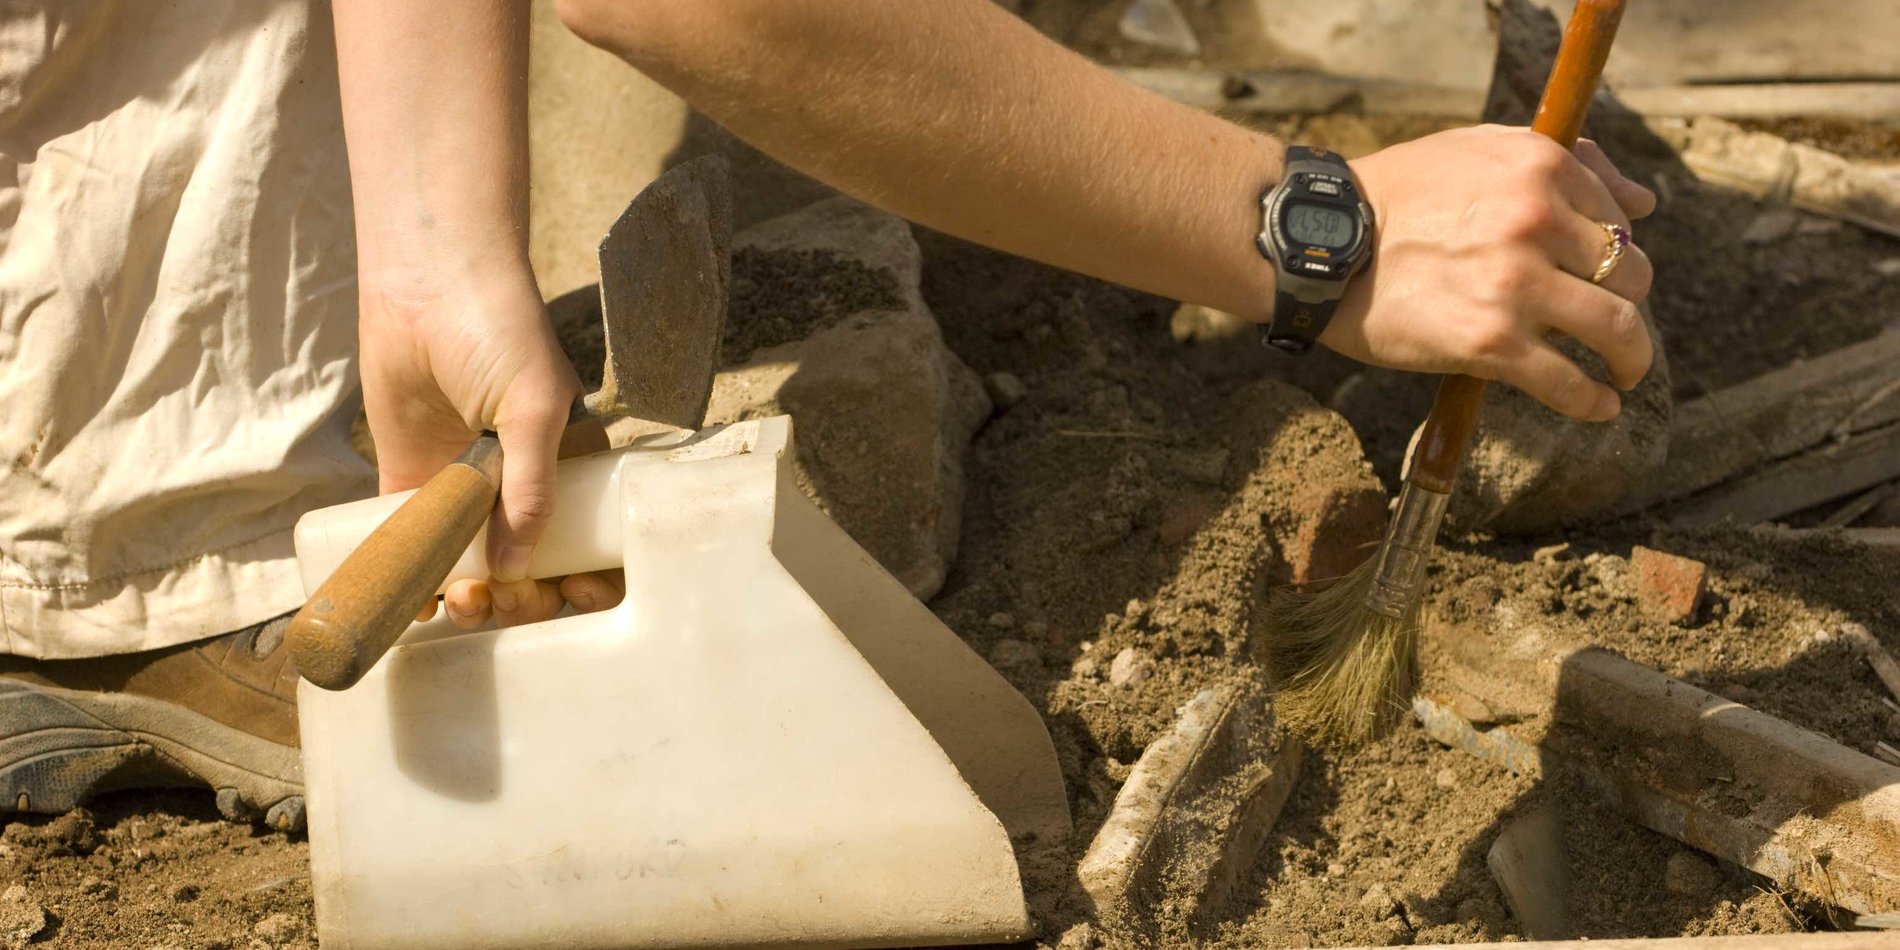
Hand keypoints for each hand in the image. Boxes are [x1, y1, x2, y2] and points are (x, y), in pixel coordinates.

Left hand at [358, 264, 623, 627]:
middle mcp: (517, 485)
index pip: (585, 540)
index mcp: (565, 467)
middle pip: (529, 568)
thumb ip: (530, 487)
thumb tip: (519, 568)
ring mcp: (464, 488)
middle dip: (524, 599)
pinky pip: (415, 544)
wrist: (425, 286)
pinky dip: (418, 580)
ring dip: (474, 600)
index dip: (584, 578)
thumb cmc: (499, 331)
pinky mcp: (410, 482)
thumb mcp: (533, 407)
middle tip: (507, 600)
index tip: (573, 594)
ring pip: (474, 567)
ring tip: (463, 600)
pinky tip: (422, 604)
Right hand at [1320, 126, 1657, 420]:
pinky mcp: (1490, 341)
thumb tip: (1643, 203)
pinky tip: (1601, 406)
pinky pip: (1567, 382)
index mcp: (1539, 167)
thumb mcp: (1480, 149)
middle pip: (1631, 276)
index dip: (1616, 256)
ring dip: (1632, 358)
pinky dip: (1593, 400)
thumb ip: (1566, 164)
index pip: (1619, 222)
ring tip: (1625, 373)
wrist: (1324, 243)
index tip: (1601, 280)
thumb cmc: (1397, 194)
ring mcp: (1515, 284)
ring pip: (1617, 330)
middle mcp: (1536, 220)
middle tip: (1608, 327)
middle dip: (1626, 305)